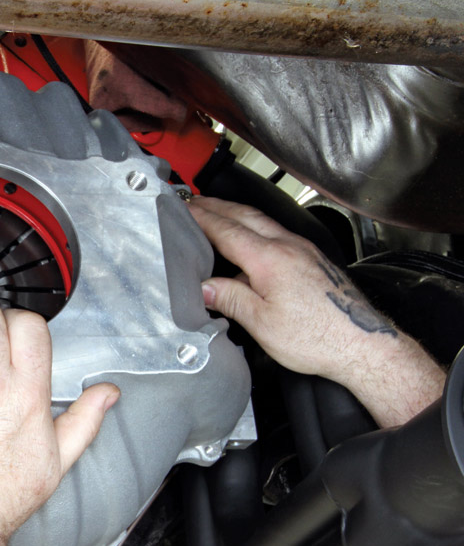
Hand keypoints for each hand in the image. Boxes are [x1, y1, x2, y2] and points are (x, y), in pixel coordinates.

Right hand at [188, 196, 443, 425]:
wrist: (363, 344)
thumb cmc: (318, 338)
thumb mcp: (262, 323)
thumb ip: (230, 299)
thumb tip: (204, 287)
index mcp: (270, 259)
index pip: (226, 230)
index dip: (201, 218)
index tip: (183, 210)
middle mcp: (289, 247)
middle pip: (245, 215)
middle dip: (217, 206)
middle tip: (195, 202)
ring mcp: (304, 251)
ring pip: (263, 222)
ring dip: (236, 213)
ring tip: (218, 214)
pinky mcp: (314, 260)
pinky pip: (278, 233)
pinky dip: (256, 227)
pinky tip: (251, 240)